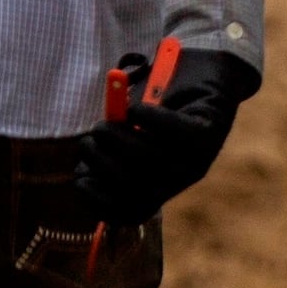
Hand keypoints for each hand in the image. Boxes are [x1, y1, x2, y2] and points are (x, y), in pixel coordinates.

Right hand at [80, 46, 257, 224]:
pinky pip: (171, 131)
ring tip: (110, 118)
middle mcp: (178, 180)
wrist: (203, 75)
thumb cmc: (155, 109)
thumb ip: (108, 156)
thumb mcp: (126, 137)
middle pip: (131, 185)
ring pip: (148, 159)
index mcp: (160, 187)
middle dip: (101, 159)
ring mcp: (196, 158)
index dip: (99, 203)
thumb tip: (84, 174)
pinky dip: (146, 117)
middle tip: (93, 135)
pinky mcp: (206, 133)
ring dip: (118, 135)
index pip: (129, 213)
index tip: (80, 178)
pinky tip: (135, 109)